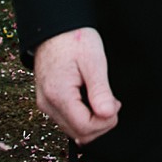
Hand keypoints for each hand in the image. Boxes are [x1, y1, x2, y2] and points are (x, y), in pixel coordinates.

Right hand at [34, 28, 120, 143]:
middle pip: (79, 133)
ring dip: (92, 120)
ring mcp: (46, 104)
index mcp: (58, 95)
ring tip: (101, 96)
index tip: (116, 103)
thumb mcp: (93, 61)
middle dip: (101, 123)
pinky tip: (91, 99)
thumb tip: (108, 115)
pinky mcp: (48, 102)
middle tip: (111, 101)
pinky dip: (83, 115)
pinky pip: (68, 120)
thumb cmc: (74, 39)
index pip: (85, 128)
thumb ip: (100, 90)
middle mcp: (48, 104)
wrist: (54, 28)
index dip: (106, 122)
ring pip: (73, 129)